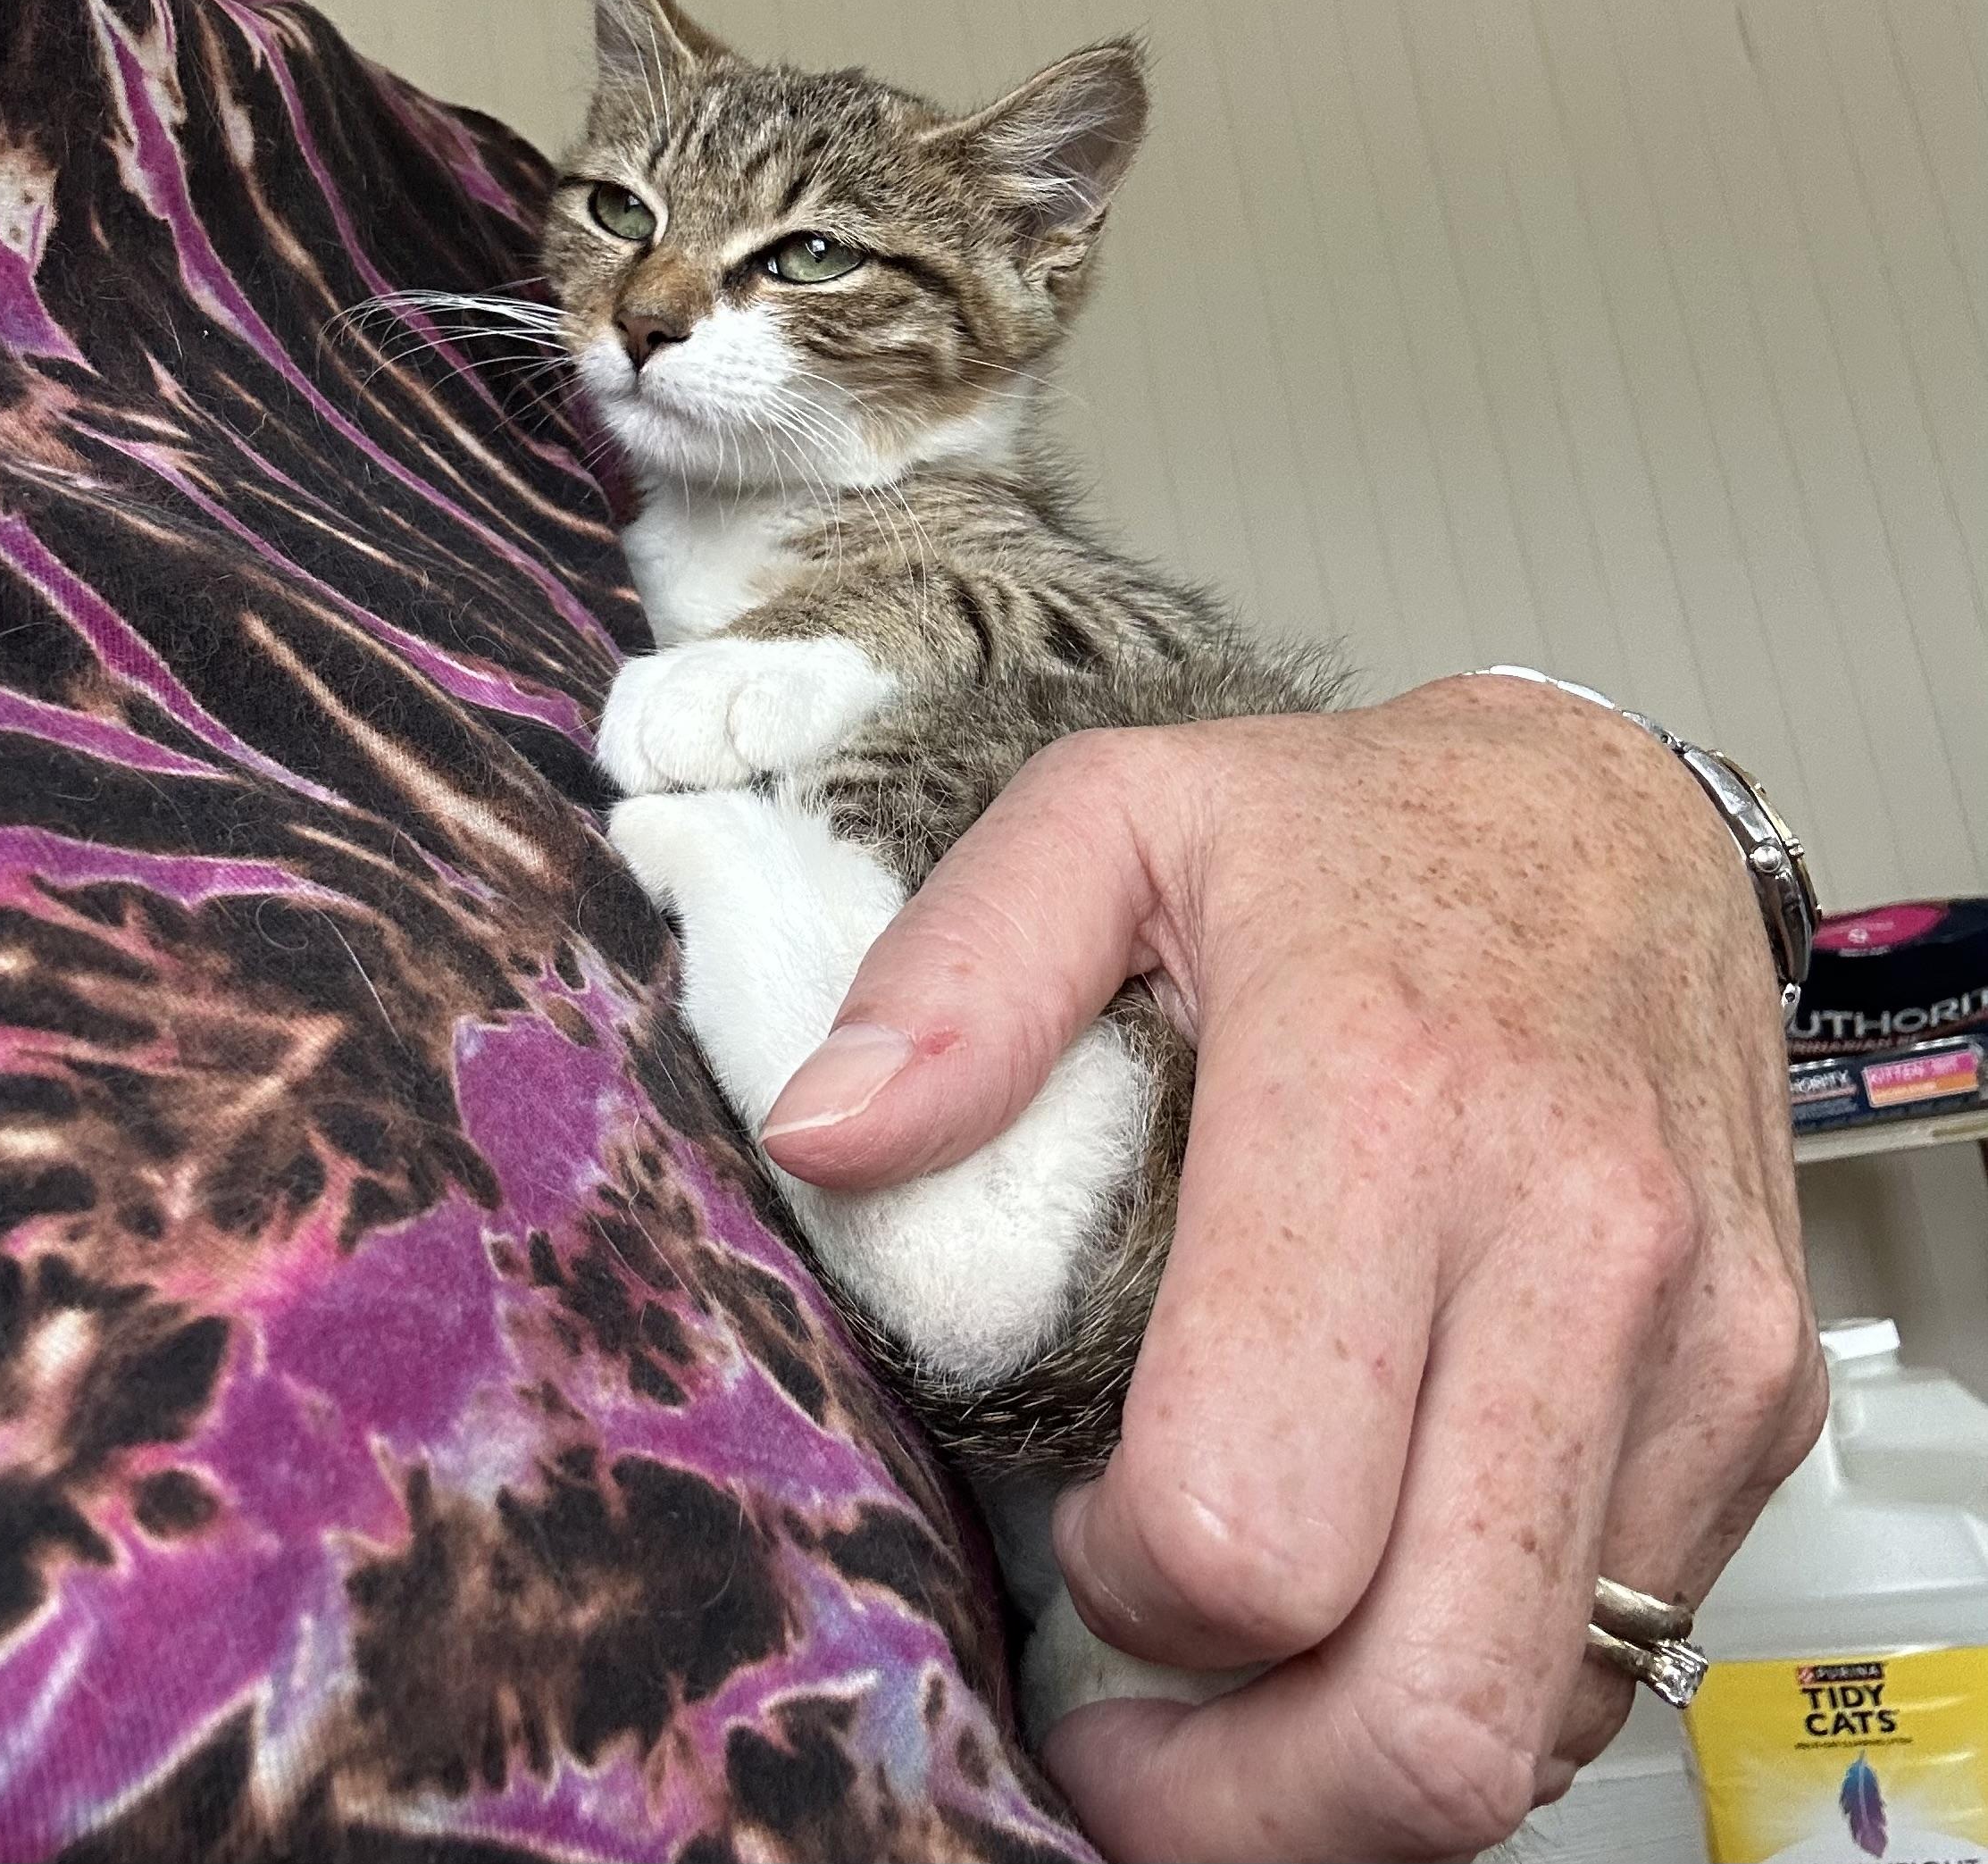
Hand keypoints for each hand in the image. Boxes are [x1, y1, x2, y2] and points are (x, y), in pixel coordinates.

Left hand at [760, 675, 1824, 1862]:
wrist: (1610, 821)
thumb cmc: (1359, 832)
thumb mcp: (1114, 816)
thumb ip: (956, 975)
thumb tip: (827, 1136)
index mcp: (1377, 1110)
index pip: (1247, 1522)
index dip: (1127, 1595)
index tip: (1084, 1525)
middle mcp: (1572, 1250)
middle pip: (1422, 1713)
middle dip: (1241, 1796)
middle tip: (1138, 1743)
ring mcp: (1694, 1344)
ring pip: (1534, 1730)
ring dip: (1357, 1763)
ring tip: (1250, 1678)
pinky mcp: (1755, 1396)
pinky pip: (1624, 1650)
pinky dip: (1483, 1676)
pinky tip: (1387, 1581)